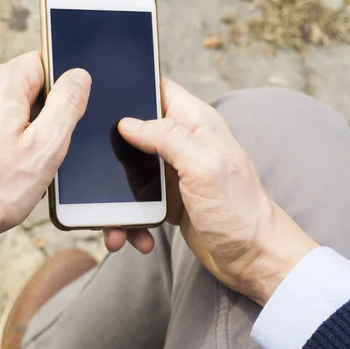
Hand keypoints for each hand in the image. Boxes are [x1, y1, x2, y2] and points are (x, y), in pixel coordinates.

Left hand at [0, 51, 90, 251]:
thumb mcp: (46, 148)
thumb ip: (67, 104)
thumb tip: (78, 75)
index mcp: (1, 84)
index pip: (41, 64)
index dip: (54, 93)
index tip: (50, 124)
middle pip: (15, 86)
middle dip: (28, 112)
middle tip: (30, 151)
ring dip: (2, 126)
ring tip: (2, 164)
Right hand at [108, 78, 317, 304]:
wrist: (254, 260)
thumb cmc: (240, 212)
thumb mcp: (204, 166)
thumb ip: (167, 137)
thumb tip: (127, 123)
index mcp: (196, 124)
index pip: (159, 88)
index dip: (133, 88)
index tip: (102, 98)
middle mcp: (183, 144)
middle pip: (135, 131)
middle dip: (113, 149)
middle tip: (95, 166)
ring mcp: (174, 173)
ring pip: (130, 170)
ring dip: (118, 195)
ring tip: (115, 221)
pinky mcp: (169, 200)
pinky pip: (137, 202)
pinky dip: (131, 219)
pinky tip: (137, 235)